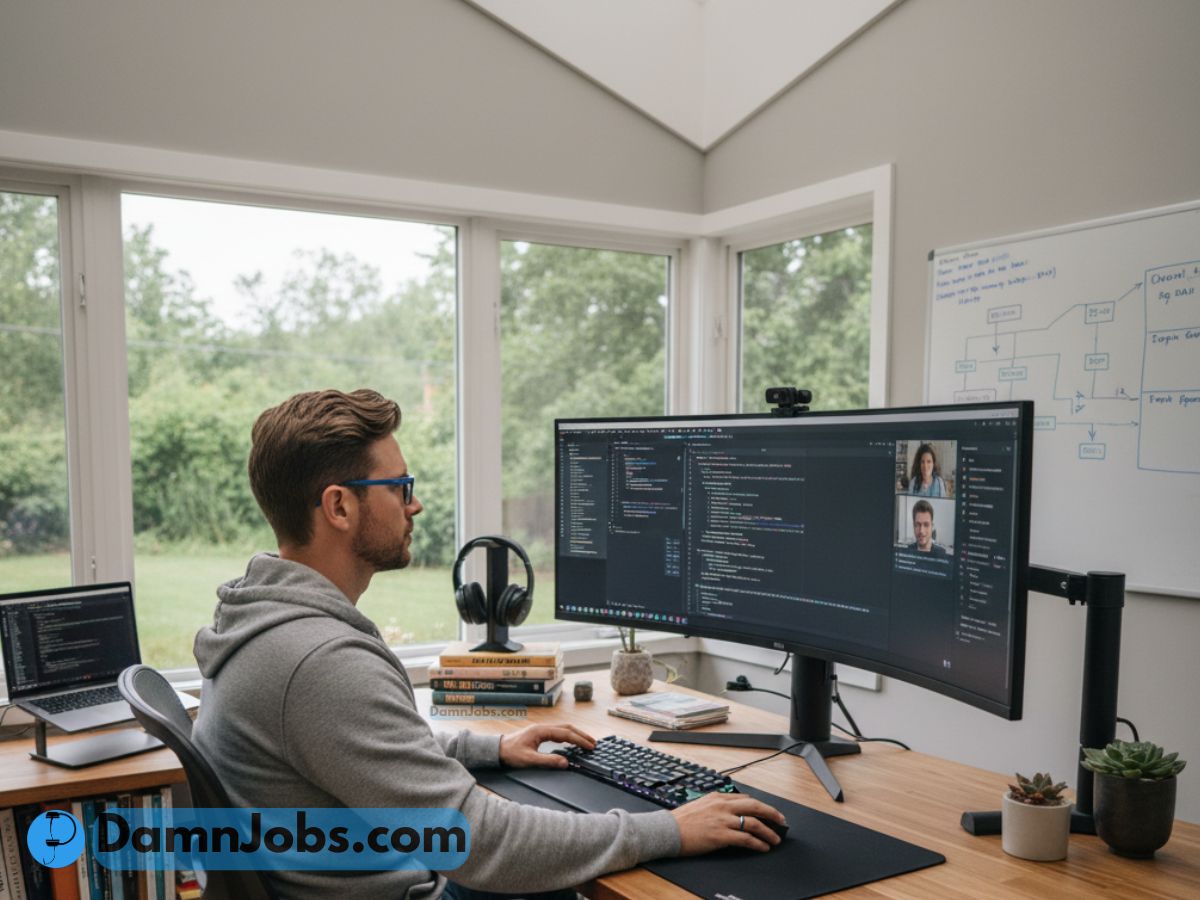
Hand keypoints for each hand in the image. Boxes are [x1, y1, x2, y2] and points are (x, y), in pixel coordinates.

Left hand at [498, 723, 595, 768]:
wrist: (497, 749)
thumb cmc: (510, 754)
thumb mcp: (529, 760)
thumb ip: (548, 761)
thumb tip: (566, 762)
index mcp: (541, 731)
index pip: (566, 733)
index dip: (579, 740)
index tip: (590, 746)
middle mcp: (543, 727)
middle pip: (567, 728)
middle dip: (581, 735)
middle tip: (593, 743)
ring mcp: (541, 730)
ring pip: (563, 728)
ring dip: (576, 734)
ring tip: (586, 741)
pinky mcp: (539, 734)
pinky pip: (558, 732)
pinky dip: (568, 736)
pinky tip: (572, 741)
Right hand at [671, 792, 786, 853]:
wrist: (668, 830)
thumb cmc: (681, 821)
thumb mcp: (700, 805)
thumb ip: (717, 806)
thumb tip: (732, 813)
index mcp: (717, 797)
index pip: (745, 799)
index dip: (760, 806)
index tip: (768, 812)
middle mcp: (722, 805)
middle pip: (755, 806)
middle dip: (772, 813)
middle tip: (781, 820)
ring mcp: (722, 820)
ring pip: (753, 823)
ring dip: (768, 831)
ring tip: (775, 838)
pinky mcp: (721, 835)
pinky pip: (746, 839)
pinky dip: (758, 843)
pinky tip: (763, 847)